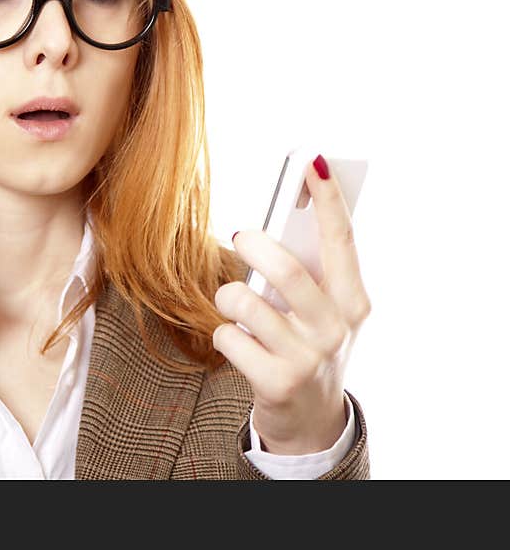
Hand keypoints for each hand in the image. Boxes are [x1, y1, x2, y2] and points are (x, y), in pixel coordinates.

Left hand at [212, 154, 370, 453]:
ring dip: (229, 295)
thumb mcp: (323, 310)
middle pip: (288, 270)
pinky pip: (228, 336)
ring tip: (235, 303)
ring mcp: (307, 358)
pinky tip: (238, 342)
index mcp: (353, 301)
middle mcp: (336, 328)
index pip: (342, 241)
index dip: (328, 199)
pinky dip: (223, 332)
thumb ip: (310, 271)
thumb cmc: (310, 344)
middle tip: (240, 235)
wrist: (311, 418)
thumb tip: (280, 217)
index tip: (313, 160)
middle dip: (255, 245)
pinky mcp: (276, 381)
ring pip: (247, 302)